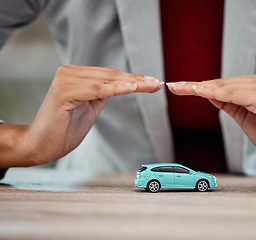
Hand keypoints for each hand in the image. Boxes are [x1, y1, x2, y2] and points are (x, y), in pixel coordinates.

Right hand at [0, 64, 162, 167]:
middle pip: (111, 76)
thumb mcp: (90, 108)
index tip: (153, 83)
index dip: (133, 79)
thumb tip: (122, 85)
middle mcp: (69, 72)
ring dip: (131, 83)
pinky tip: (131, 88)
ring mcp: (65, 80)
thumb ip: (101, 95)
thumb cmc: (64, 129)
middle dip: (137, 81)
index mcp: (76, 75)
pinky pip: (95, 90)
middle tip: (158, 83)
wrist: (41, 146)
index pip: (111, 75)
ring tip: (151, 85)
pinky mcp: (63, 92)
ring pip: (106, 81)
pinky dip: (114, 89)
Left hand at [167, 74, 255, 178]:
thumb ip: (230, 104)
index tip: (179, 87)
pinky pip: (234, 95)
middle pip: (221, 83)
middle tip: (172, 85)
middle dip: (194, 86)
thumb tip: (210, 94)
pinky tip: (198, 92)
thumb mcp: (246, 117)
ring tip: (178, 88)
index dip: (200, 86)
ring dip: (200, 88)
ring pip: (224, 87)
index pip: (223, 84)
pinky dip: (215, 93)